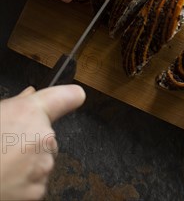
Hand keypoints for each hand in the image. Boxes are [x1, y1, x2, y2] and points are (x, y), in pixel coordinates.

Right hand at [0, 84, 85, 200]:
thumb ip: (15, 105)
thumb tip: (28, 95)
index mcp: (30, 113)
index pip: (67, 96)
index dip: (70, 96)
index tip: (75, 96)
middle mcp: (43, 136)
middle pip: (48, 136)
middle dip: (33, 141)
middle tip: (8, 147)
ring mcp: (43, 165)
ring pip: (43, 160)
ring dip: (29, 163)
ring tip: (3, 165)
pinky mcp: (38, 190)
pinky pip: (37, 182)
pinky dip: (25, 183)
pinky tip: (6, 179)